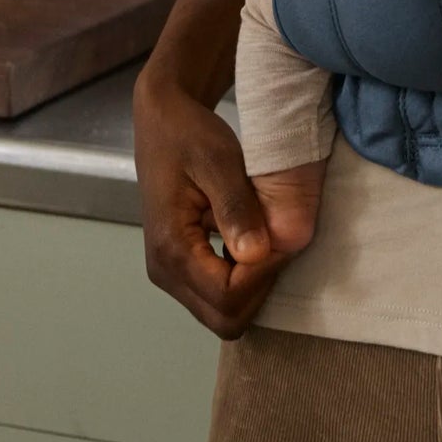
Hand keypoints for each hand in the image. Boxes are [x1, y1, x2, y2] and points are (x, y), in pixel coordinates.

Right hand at [133, 71, 290, 339]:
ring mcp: (171, 273)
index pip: (226, 297)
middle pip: (224, 319)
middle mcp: (165, 272)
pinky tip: (254, 242)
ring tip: (266, 238)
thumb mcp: (218, 160)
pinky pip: (218, 295)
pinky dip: (243, 280)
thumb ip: (236, 208)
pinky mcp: (181, 268)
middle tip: (275, 242)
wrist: (162, 122)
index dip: (262, 275)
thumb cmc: (189, 135)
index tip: (278, 237)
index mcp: (171, 248)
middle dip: (259, 288)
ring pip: (222, 312)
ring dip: (253, 285)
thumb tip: (257, 255)